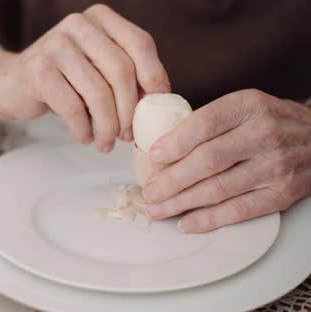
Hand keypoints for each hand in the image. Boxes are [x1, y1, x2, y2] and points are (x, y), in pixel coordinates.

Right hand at [0, 4, 169, 152]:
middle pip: (121, 70)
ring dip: (107, 126)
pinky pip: (72, 106)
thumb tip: (159, 103)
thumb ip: (127, 76)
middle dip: (129, 110)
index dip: (154, 78)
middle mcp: (78, 24)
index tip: (155, 108)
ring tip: (106, 143)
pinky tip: (84, 137)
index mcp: (100, 18)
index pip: (140, 44)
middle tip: (128, 136)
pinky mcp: (39, 68)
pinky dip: (82, 129)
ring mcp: (56, 44)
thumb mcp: (97, 68)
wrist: (12, 83)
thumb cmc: (63, 79)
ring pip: (98, 92)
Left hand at [143, 89, 310, 232]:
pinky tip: (186, 223)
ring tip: (157, 209)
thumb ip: (209, 122)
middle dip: (171, 180)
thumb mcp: (244, 107)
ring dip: (182, 203)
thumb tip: (161, 146)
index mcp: (248, 106)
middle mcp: (264, 134)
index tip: (153, 157)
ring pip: (219, 189)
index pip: (204, 125)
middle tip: (148, 192)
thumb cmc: (271, 122)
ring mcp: (275, 166)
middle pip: (208, 161)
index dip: (175, 143)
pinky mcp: (283, 193)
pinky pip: (239, 210)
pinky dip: (209, 220)